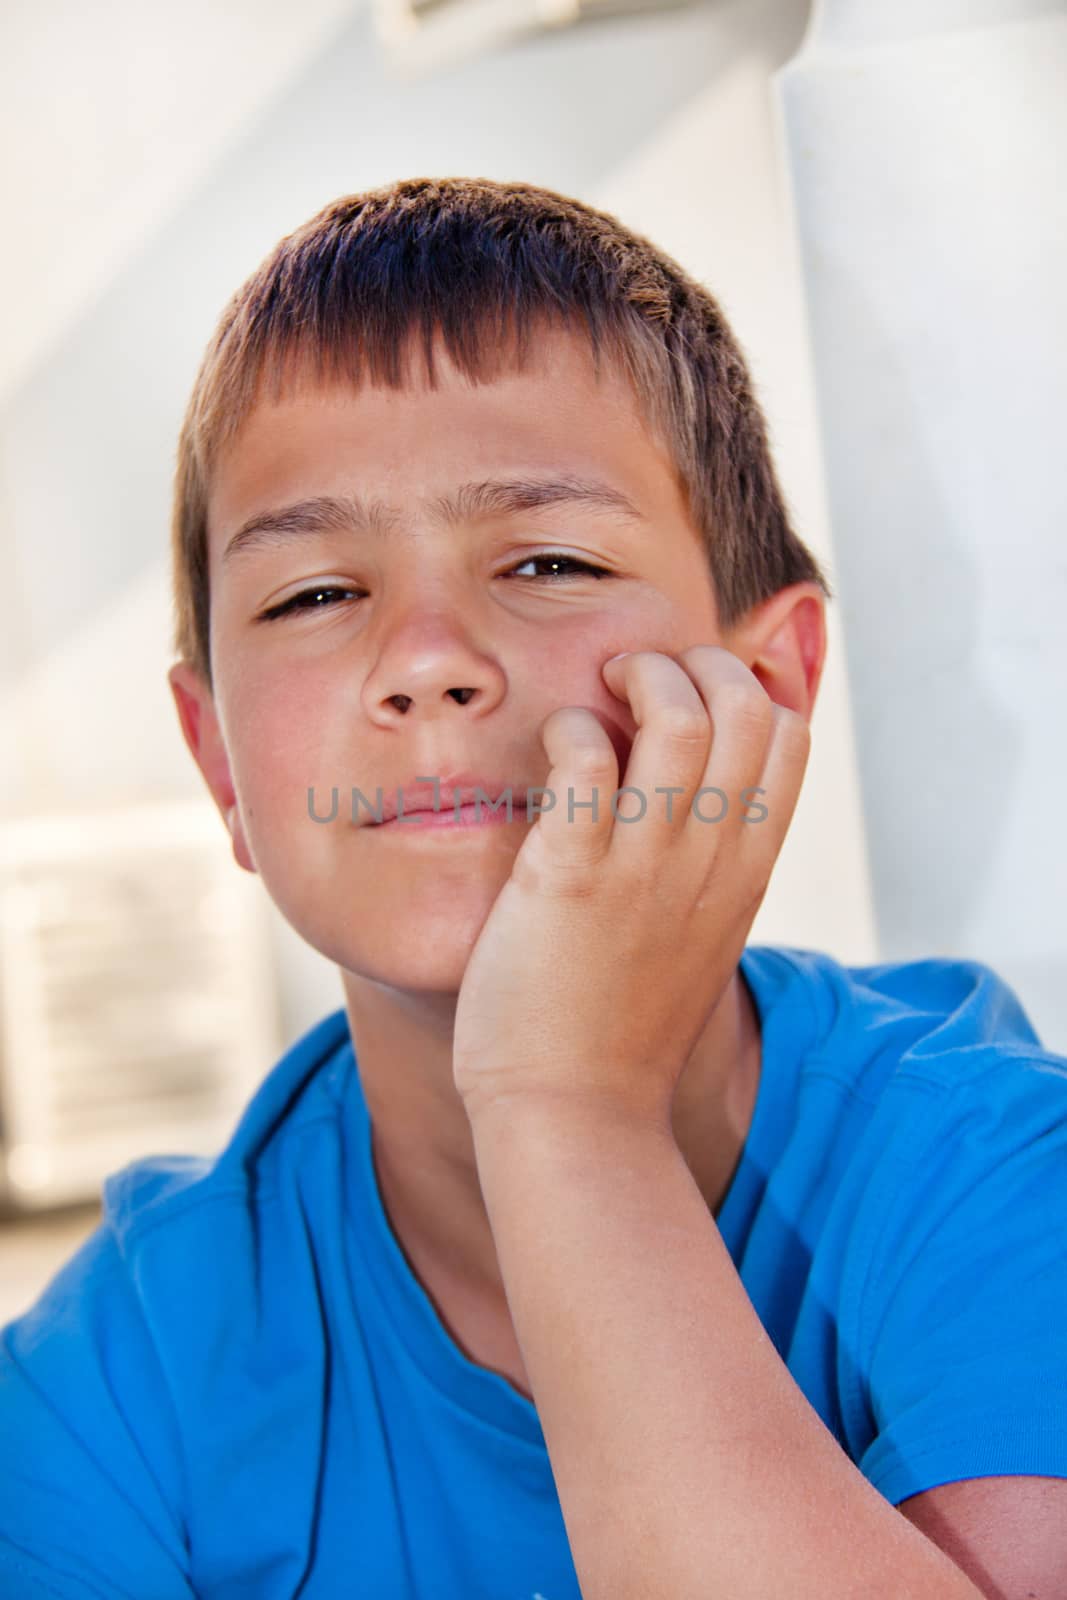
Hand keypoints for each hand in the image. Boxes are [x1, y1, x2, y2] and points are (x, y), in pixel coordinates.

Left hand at [452, 646, 810, 1125]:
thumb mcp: (698, 940)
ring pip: (681, 717)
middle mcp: (711, 859)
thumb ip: (707, 871)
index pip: (790, 739)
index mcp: (747, 872)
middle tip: (639, 679)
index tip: (693, 697)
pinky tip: (555, 747)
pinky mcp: (572, 873)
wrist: (575, 1112)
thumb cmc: (622, 1029)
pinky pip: (586, 758)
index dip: (747, 690)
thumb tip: (689, 804)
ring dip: (641, 678)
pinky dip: (572, 727)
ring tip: (602, 693)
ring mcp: (646, 865)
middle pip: (748, 708)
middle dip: (697, 663)